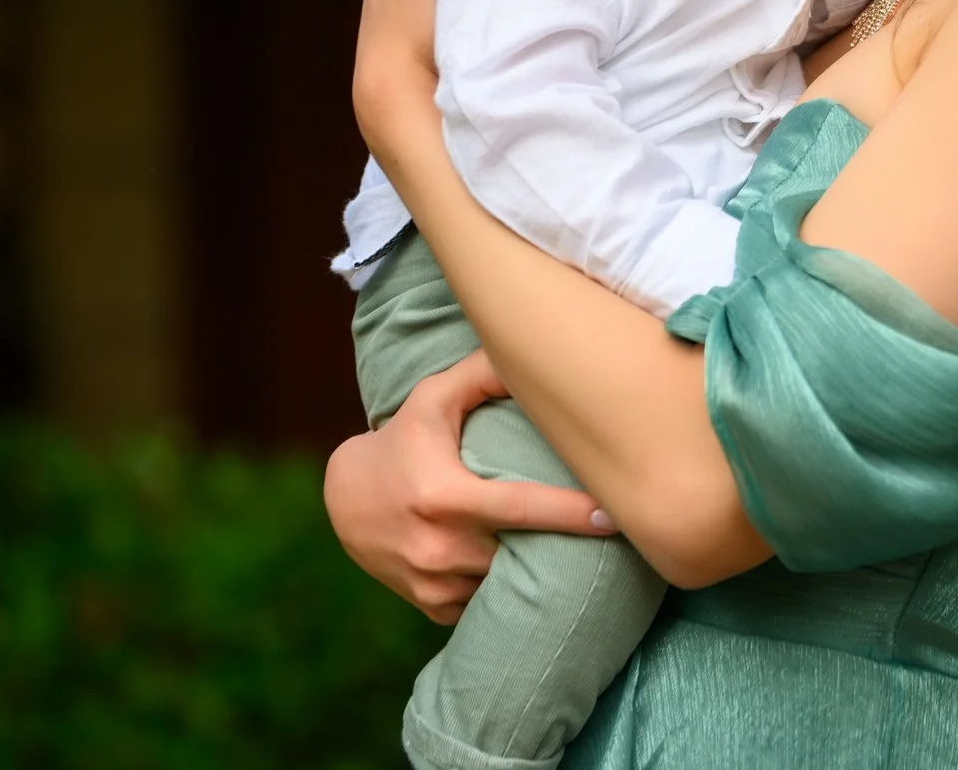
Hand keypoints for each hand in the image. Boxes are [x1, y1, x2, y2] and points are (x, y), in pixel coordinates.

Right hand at [321, 350, 614, 623]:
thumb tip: (533, 352)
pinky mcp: (433, 606)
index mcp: (443, 497)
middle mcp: (438, 548)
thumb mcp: (432, 399)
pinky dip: (506, 584)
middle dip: (561, 545)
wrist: (345, 499)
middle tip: (605, 524)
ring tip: (568, 549)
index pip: (519, 509)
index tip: (613, 515)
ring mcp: (434, 584)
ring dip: (535, 568)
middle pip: (521, 552)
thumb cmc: (403, 439)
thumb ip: (481, 375)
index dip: (567, 513)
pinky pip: (487, 602)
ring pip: (507, 582)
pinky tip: (523, 566)